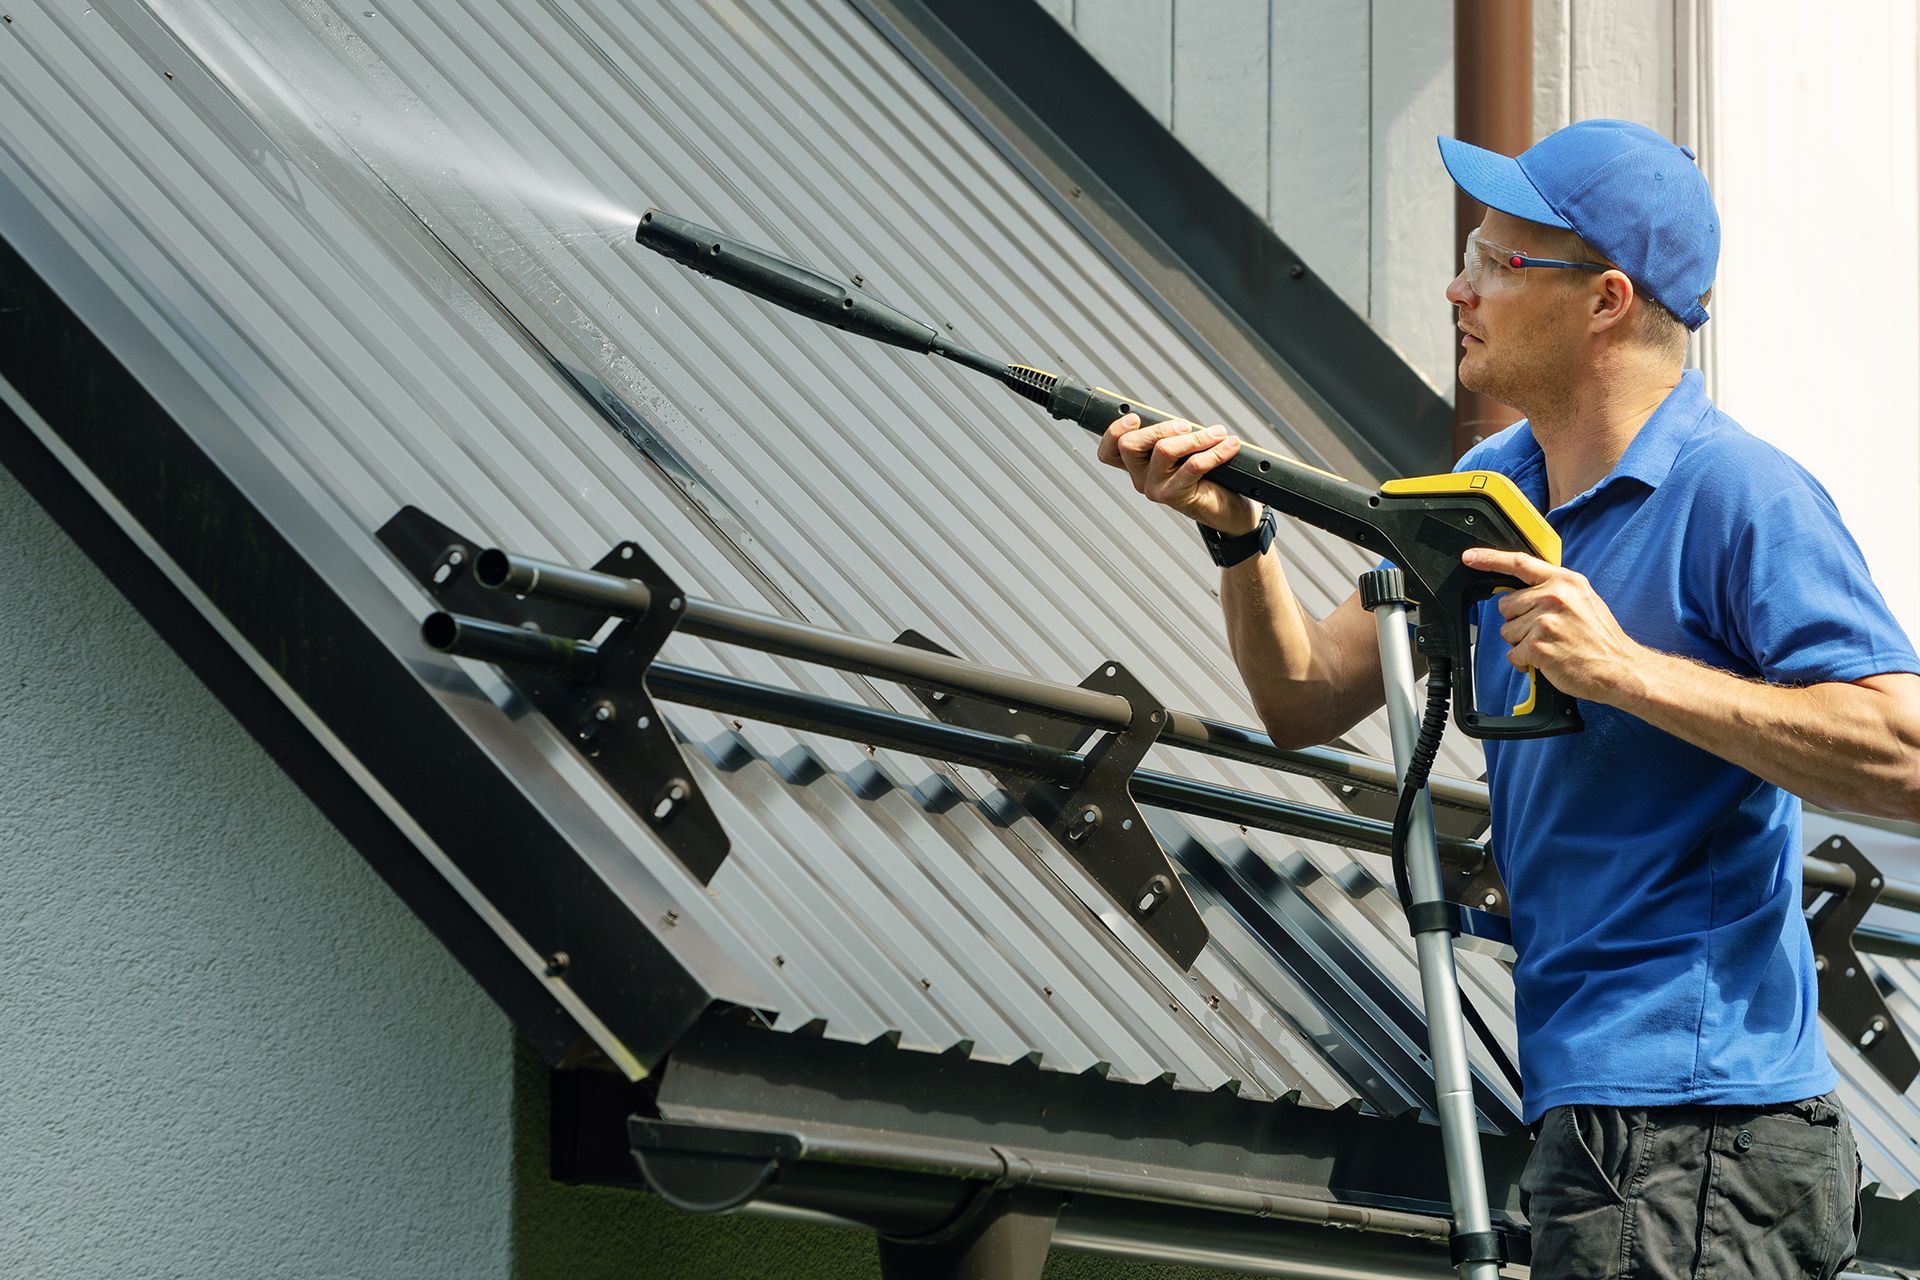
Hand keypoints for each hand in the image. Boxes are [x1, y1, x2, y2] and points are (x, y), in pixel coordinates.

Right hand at [1097, 413, 1259, 534]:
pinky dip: (1216, 451)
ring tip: (1218, 434)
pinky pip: (1193, 465)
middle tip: (1186, 426)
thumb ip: (1174, 437)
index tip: (1134, 418)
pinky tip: (1229, 445)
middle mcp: (1140, 478)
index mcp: (1138, 465)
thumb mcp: (1185, 452)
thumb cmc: (1207, 478)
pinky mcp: (1175, 496)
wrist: (1226, 509)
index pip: (1109, 451)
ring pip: (1164, 450)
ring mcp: (1155, 488)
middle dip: (1160, 427)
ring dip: (1196, 437)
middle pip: (1129, 445)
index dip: (1114, 432)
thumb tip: (1179, 422)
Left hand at [1463, 547, 1646, 703]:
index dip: (1490, 559)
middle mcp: (1554, 597)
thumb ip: (1552, 589)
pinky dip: (1525, 662)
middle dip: (1518, 621)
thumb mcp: (1582, 599)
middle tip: (1546, 631)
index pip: (1519, 563)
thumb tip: (1521, 589)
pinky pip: (1513, 654)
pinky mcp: (1539, 646)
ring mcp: (1546, 621)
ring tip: (1550, 645)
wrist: (1619, 667)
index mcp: (1565, 581)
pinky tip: (1546, 660)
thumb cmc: (1599, 638)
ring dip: (1522, 643)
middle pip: (1506, 605)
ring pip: (1507, 631)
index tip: (1470, 557)